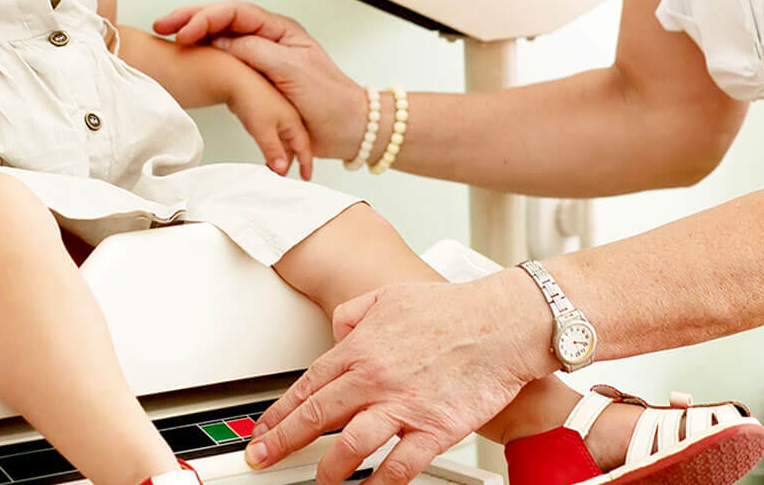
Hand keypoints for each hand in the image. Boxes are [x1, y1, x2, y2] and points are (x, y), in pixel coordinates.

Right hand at [154, 0, 364, 160]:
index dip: (206, 18)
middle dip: (190, 18)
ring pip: (218, 36)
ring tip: (165, 36)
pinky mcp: (256, 79)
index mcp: (278, 30)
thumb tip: (222, 41)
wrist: (348, 128)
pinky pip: (223, 60)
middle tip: (161, 26)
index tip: (184, 33)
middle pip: (221, 19)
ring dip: (192, 34)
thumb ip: (257, 52)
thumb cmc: (329, 99)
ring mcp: (260, 58)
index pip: (233, 12)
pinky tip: (184, 57)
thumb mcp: (292, 71)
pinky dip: (201, 55)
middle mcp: (266, 39)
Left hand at [223, 66, 314, 179]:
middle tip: (285, 174)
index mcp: (293, 119)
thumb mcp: (263, 131)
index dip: (305, 163)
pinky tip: (264, 144)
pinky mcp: (265, 107)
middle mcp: (289, 114)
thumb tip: (282, 168)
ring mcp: (277, 110)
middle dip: (291, 159)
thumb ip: (274, 151)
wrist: (232, 77)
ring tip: (272, 163)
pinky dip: (271, 141)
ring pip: (283, 136)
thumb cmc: (250, 97)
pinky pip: (273, 129)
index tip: (306, 176)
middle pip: (294, 142)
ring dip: (279, 151)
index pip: (304, 147)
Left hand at [245, 269, 550, 484]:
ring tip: (318, 481)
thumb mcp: (387, 297)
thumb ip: (352, 314)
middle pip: (316, 418)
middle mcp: (374, 378)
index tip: (262, 432)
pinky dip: (379, 484)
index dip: (278, 414)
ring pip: (349, 446)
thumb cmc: (451, 309)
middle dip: (282, 443)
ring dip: (328, 470)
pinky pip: (398, 466)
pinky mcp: (434, 428)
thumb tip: (336, 333)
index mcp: (360, 348)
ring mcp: (402, 406)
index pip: (307, 387)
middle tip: (261, 459)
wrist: (501, 322)